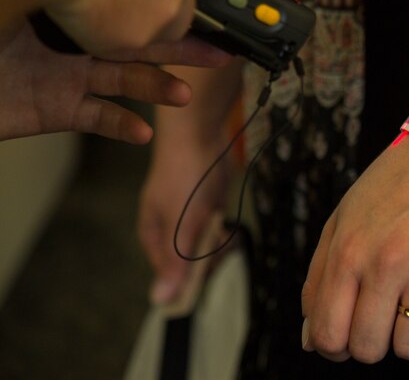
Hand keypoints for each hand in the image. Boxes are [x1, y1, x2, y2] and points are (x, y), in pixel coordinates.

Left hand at [0, 21, 230, 142]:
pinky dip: (120, 125)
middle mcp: (77, 26)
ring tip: (186, 93)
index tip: (216, 1)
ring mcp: (66, 67)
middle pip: (145, 35)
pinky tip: (142, 131)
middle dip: (187, 44)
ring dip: (161, 86)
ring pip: (127, 76)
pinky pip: (96, 117)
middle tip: (223, 49)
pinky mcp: (53, 105)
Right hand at [138, 131, 231, 306]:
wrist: (199, 135)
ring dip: (218, 245)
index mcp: (154, 237)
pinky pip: (216, 233)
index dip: (190, 279)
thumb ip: (174, 261)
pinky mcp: (208, 210)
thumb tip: (160, 301)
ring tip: (220, 224)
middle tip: (217, 238)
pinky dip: (223, 232)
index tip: (207, 269)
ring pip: (207, 250)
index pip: (170, 275)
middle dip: (208, 258)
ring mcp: (190, 220)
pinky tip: (226, 223)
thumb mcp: (180, 223)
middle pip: (191, 264)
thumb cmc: (183, 178)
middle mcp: (170, 232)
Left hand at [301, 134, 408, 362]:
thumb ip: (320, 277)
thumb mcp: (343, 219)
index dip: (335, 348)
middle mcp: (385, 261)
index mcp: (349, 250)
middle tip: (384, 322)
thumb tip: (312, 338)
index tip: (349, 337)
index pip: (328, 333)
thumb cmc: (397, 185)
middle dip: (373, 345)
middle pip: (368, 348)